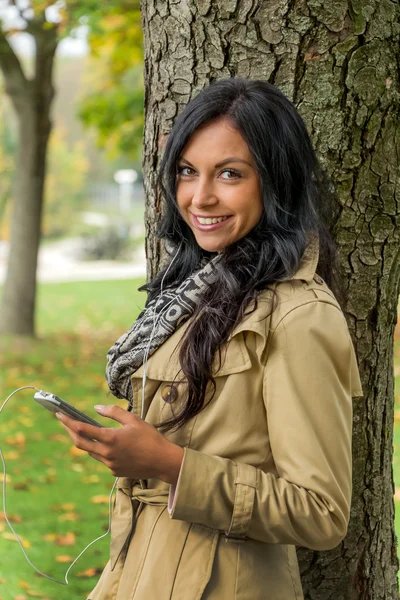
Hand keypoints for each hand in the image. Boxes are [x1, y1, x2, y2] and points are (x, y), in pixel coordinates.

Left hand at [55, 405, 183, 484]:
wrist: (162, 461)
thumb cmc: (150, 438)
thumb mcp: (133, 419)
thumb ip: (113, 412)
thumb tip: (97, 408)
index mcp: (111, 439)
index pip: (82, 429)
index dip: (68, 421)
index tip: (59, 414)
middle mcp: (107, 453)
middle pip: (79, 443)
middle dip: (69, 431)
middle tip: (64, 422)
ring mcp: (109, 464)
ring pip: (90, 451)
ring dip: (84, 441)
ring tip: (81, 430)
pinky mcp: (114, 471)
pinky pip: (101, 459)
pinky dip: (99, 450)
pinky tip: (104, 443)